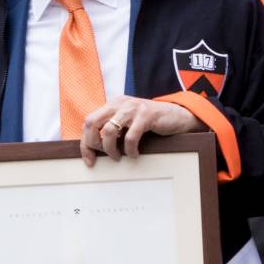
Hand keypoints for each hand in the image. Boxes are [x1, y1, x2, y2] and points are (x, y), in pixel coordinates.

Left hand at [80, 96, 198, 165]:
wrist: (178, 116)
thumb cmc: (151, 124)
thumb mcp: (128, 122)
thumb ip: (113, 129)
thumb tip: (95, 148)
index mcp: (112, 104)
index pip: (89, 121)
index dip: (85, 143)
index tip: (89, 160)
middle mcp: (119, 103)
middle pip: (92, 122)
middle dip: (93, 143)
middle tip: (104, 155)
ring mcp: (132, 108)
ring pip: (109, 130)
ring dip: (111, 149)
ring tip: (119, 156)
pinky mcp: (146, 115)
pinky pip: (130, 137)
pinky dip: (130, 150)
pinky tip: (135, 154)